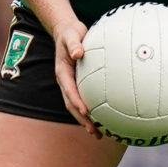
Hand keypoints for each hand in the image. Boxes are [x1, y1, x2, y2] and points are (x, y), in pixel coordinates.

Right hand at [49, 16, 103, 137]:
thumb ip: (74, 44)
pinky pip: (85, 99)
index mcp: (62, 72)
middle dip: (82, 119)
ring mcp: (71, 84)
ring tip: (98, 134)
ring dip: (86, 120)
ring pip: (77, 106)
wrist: (67, 32)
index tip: (86, 111)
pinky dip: (92, 111)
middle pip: (72, 105)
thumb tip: (79, 52)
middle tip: (94, 131)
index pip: (69, 90)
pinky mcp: (79, 83)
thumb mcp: (71, 35)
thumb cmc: (71, 33)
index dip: (77, 102)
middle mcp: (65, 82)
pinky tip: (105, 118)